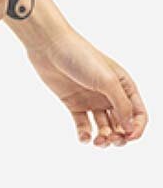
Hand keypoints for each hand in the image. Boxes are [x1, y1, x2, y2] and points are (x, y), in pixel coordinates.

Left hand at [25, 27, 147, 146]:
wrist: (50, 46)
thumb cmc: (81, 56)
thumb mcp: (107, 80)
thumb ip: (122, 105)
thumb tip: (131, 129)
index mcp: (123, 86)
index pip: (138, 113)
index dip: (137, 128)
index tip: (128, 137)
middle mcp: (109, 94)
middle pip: (122, 124)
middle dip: (120, 137)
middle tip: (111, 140)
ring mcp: (91, 99)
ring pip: (104, 128)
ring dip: (104, 139)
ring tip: (98, 141)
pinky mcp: (74, 103)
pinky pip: (84, 125)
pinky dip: (85, 135)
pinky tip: (84, 137)